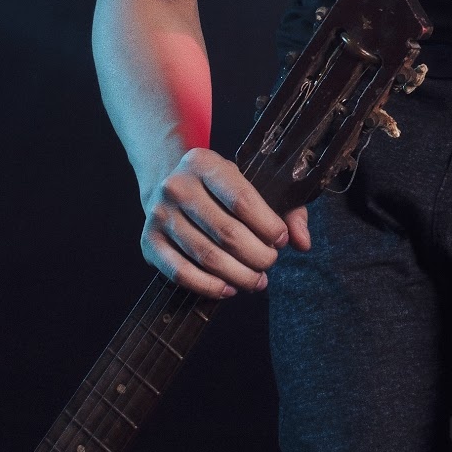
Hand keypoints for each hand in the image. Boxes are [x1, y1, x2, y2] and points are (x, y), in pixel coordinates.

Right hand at [141, 148, 310, 294]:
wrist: (166, 183)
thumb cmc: (218, 189)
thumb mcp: (250, 184)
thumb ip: (286, 209)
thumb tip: (302, 242)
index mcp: (203, 163)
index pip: (242, 199)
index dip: (268, 226)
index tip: (281, 240)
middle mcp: (176, 186)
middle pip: (227, 233)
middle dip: (258, 256)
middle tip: (270, 262)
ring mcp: (159, 215)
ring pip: (207, 257)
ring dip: (240, 276)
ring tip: (257, 280)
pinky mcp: (149, 243)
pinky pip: (181, 273)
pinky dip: (210, 287)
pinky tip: (229, 288)